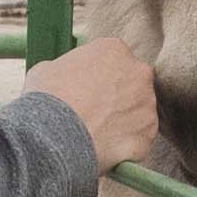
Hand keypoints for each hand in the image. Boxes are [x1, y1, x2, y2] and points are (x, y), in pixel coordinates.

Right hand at [23, 36, 159, 170]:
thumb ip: (68, 68)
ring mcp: (148, 104)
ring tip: (97, 133)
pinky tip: (104, 147)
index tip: (88, 90)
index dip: (99, 77)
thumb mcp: (48, 69)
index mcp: (114, 49)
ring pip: (138, 112)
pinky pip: (138, 138)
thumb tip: (65, 77)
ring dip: (123, 120)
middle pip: (132, 83)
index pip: (113, 60)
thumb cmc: (47, 98)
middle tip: (96, 112)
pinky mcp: (148, 133)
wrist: (54, 136)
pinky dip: (126, 144)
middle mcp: (139, 72)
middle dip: (118, 96)